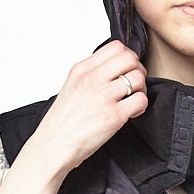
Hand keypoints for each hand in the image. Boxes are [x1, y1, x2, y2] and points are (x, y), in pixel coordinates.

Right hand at [32, 42, 147, 176]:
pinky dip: (141, 106)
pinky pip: (140, 100)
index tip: (127, 69)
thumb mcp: (71, 87)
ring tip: (132, 100)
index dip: (128, 56)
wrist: (52, 147)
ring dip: (141, 89)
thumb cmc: (61, 123)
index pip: (116, 46)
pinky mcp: (113, 115)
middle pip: (130, 58)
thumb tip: (112, 70)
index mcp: (81, 69)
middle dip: (138, 70)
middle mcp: (92, 79)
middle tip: (134, 84)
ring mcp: (103, 97)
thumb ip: (90, 75)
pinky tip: (132, 113)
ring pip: (138, 78)